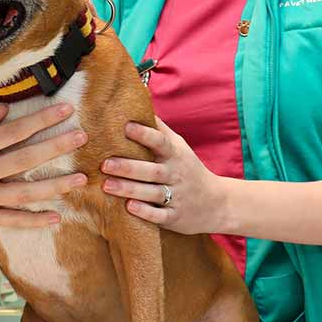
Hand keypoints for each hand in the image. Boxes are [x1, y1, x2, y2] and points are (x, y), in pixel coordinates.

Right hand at [0, 103, 87, 227]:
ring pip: (24, 192)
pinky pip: (11, 220)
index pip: (13, 132)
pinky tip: (56, 217)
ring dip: (55, 186)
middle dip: (57, 147)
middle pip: (25, 160)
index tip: (65, 110)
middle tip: (82, 137)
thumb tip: (8, 110)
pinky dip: (34, 220)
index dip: (42, 120)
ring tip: (80, 179)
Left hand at [101, 117, 223, 234]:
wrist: (217, 203)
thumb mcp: (179, 147)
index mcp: (175, 155)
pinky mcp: (175, 217)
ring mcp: (177, 197)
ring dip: (129, 189)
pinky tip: (128, 207)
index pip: (160, 142)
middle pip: (152, 170)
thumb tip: (139, 104)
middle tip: (104, 163)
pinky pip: (160, 216)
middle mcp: (176, 175)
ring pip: (152, 193)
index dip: (144, 134)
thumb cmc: (188, 169)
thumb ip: (160, 130)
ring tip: (106, 185)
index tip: (125, 126)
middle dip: (128, 167)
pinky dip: (145, 212)